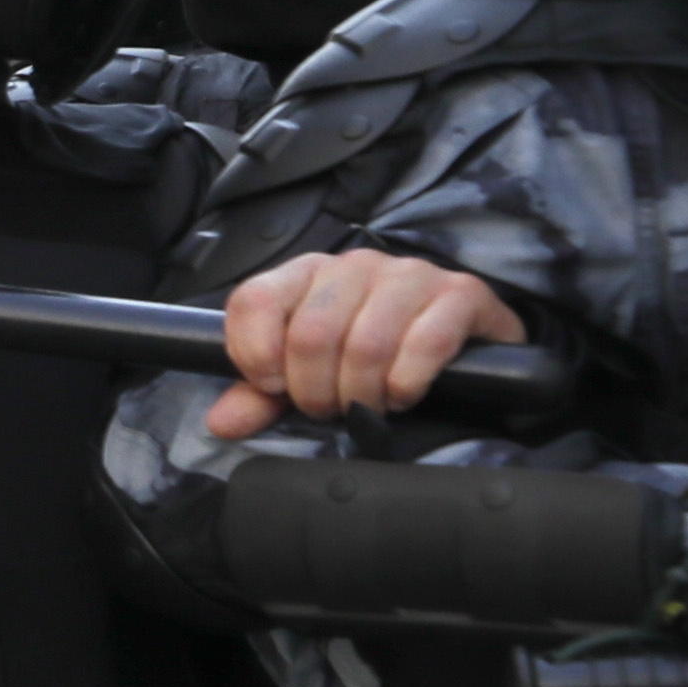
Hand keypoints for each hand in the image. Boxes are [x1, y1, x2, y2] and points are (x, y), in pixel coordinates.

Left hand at [208, 249, 525, 438]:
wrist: (465, 343)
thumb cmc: (376, 356)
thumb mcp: (311, 373)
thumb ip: (262, 395)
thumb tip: (222, 422)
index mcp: (307, 272)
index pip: (253, 300)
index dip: (254, 354)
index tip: (273, 387)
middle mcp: (356, 264)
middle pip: (311, 334)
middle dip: (315, 391)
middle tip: (331, 408)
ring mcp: (410, 274)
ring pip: (366, 344)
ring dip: (363, 393)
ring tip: (369, 405)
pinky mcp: (461, 294)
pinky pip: (424, 344)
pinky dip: (406, 384)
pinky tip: (404, 394)